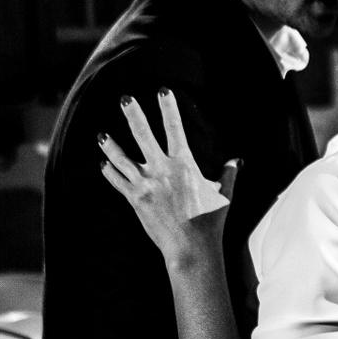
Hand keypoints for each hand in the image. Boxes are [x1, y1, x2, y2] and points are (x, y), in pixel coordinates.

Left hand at [99, 90, 237, 268]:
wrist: (191, 249)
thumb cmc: (211, 221)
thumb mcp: (224, 194)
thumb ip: (228, 174)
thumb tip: (237, 160)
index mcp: (184, 164)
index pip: (175, 128)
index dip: (168, 107)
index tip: (163, 90)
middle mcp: (161, 170)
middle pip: (143, 135)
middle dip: (133, 114)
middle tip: (125, 98)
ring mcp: (145, 185)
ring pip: (122, 158)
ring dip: (111, 145)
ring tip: (100, 134)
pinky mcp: (135, 200)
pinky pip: (117, 182)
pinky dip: (109, 172)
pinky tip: (103, 163)